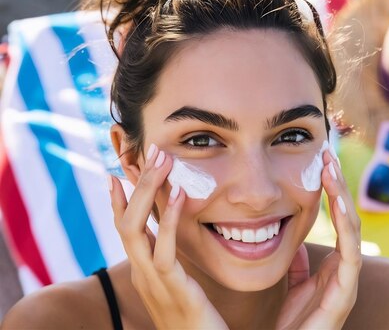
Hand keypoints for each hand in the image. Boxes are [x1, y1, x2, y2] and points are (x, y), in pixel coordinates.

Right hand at [108, 145, 227, 329]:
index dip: (119, 199)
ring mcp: (151, 280)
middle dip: (136, 183)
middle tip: (150, 151)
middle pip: (125, 220)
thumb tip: (172, 240)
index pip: (125, 228)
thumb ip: (172, 262)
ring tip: (162, 160)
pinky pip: (163, 250)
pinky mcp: (170, 287)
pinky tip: (180, 196)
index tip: (118, 172)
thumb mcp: (179, 284)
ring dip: (147, 191)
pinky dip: (168, 220)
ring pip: (135, 229)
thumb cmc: (195, 319)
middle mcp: (141, 272)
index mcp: (143, 269)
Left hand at [277, 150, 362, 329]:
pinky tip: (339, 202)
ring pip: (352, 229)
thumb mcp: (292, 283)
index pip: (338, 219)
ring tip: (331, 170)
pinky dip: (346, 226)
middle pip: (347, 217)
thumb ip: (297, 262)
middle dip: (339, 185)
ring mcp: (347, 280)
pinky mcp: (345, 293)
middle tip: (328, 155)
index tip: (322, 162)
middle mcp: (345, 269)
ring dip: (343, 197)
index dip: (332, 191)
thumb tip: (295, 241)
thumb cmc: (292, 323)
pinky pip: (350, 253)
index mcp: (334, 265)